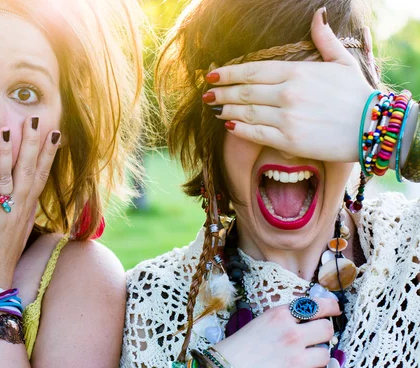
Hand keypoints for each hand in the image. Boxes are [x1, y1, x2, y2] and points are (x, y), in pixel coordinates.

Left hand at [0, 117, 60, 289]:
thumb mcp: (10, 226)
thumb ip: (12, 203)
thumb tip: (17, 186)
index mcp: (23, 209)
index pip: (39, 175)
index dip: (46, 153)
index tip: (53, 131)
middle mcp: (16, 210)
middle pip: (28, 172)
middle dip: (32, 145)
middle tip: (36, 119)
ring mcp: (2, 219)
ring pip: (8, 182)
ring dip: (9, 156)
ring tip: (9, 131)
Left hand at [204, 7, 375, 161]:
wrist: (372, 128)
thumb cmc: (356, 95)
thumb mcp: (342, 62)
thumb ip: (324, 39)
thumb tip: (318, 14)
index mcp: (297, 72)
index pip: (253, 71)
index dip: (229, 73)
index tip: (213, 75)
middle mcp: (288, 94)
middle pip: (245, 91)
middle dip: (221, 92)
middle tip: (207, 95)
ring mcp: (287, 118)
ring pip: (246, 112)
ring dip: (226, 110)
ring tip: (215, 110)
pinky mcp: (289, 140)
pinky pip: (255, 133)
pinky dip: (239, 129)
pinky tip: (229, 126)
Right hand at [212, 298, 340, 367]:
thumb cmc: (239, 349)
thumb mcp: (261, 323)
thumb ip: (285, 319)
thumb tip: (311, 318)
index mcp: (279, 315)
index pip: (316, 305)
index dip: (330, 307)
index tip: (335, 309)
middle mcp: (291, 334)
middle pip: (327, 329)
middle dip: (323, 335)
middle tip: (314, 341)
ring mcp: (297, 358)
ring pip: (326, 354)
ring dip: (317, 358)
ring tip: (302, 362)